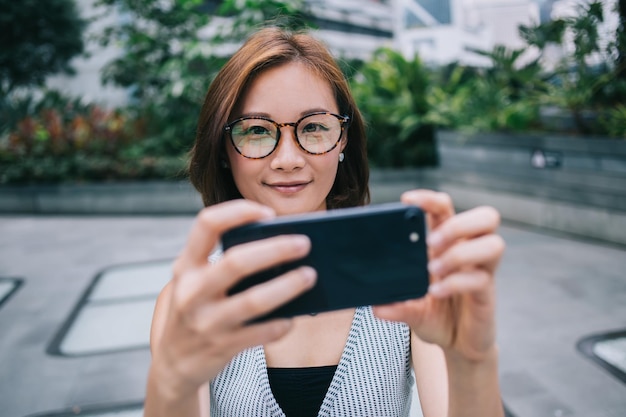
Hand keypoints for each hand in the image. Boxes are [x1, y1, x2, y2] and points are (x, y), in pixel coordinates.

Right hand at [149, 200, 316, 400]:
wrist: (173, 363)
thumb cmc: (194, 309)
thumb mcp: (193, 281)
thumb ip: (220, 262)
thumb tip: (276, 245)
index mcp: (186, 266)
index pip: (206, 224)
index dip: (239, 212)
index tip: (268, 213)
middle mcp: (192, 291)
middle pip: (237, 261)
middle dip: (276, 249)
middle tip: (304, 243)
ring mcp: (206, 321)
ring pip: (254, 300)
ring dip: (287, 285)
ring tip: (310, 275)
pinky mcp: (222, 347)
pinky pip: (261, 332)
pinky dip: (281, 323)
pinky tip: (293, 316)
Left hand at [373, 190, 504, 361]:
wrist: (458, 346)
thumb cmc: (437, 316)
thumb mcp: (410, 310)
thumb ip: (395, 306)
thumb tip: (375, 305)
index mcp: (448, 243)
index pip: (446, 208)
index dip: (431, 199)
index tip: (408, 201)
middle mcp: (469, 251)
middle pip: (486, 217)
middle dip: (458, 224)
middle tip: (431, 242)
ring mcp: (482, 271)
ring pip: (494, 243)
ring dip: (460, 253)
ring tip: (434, 270)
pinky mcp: (487, 293)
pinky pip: (481, 278)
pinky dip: (455, 283)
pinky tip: (436, 292)